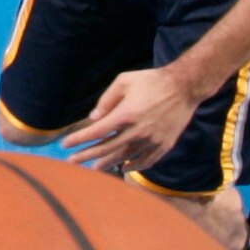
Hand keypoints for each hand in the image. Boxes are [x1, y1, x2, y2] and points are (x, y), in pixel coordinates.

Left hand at [61, 61, 205, 172]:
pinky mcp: (164, 145)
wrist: (185, 87)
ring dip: (107, 163)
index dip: (79, 139)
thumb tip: (93, 118)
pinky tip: (123, 168)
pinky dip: (134, 166)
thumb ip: (106, 100)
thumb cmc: (151, 81)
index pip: (96, 132)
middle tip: (71, 162)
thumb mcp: (125, 81)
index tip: (64, 144)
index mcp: (126, 114)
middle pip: (106, 148)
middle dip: (86, 155)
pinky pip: (146, 161)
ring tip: (93, 168)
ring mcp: (152, 140)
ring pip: (125, 157)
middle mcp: (138, 131)